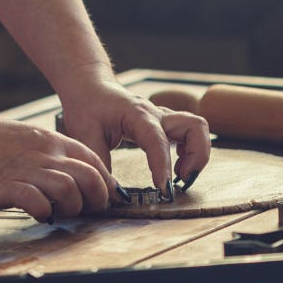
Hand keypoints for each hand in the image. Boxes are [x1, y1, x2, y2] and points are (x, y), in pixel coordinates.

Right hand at [0, 109, 122, 222]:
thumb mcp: (31, 142)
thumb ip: (53, 157)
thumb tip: (75, 177)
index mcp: (52, 141)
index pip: (94, 161)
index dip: (106, 182)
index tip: (104, 197)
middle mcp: (45, 154)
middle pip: (89, 176)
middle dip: (97, 199)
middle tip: (88, 211)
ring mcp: (27, 170)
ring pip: (69, 188)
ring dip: (72, 207)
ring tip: (61, 213)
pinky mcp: (6, 186)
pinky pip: (36, 200)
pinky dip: (44, 212)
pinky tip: (39, 214)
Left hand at [56, 78, 210, 194]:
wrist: (90, 88)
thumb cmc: (87, 107)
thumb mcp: (85, 134)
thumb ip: (99, 165)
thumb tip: (114, 195)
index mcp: (137, 114)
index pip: (157, 140)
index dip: (162, 166)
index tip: (163, 189)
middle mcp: (156, 114)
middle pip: (194, 126)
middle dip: (196, 157)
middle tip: (181, 180)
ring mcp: (163, 118)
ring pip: (197, 128)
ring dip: (197, 154)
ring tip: (181, 175)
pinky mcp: (165, 124)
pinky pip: (190, 133)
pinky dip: (192, 151)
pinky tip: (177, 166)